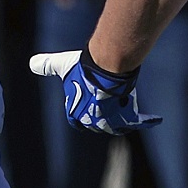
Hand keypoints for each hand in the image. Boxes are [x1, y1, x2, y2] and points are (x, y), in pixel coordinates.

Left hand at [29, 50, 161, 134]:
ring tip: (123, 107)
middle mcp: (91, 121)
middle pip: (97, 122)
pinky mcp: (125, 117)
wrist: (106, 67)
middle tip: (106, 100)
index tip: (89, 101)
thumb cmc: (83, 67)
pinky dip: (145, 121)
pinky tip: (154, 119)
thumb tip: (32, 63)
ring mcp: (108, 121)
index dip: (82, 111)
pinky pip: (136, 122)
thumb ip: (47, 65)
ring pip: (116, 124)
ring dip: (119, 118)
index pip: (77, 120)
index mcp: (75, 113)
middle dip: (101, 113)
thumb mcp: (62, 65)